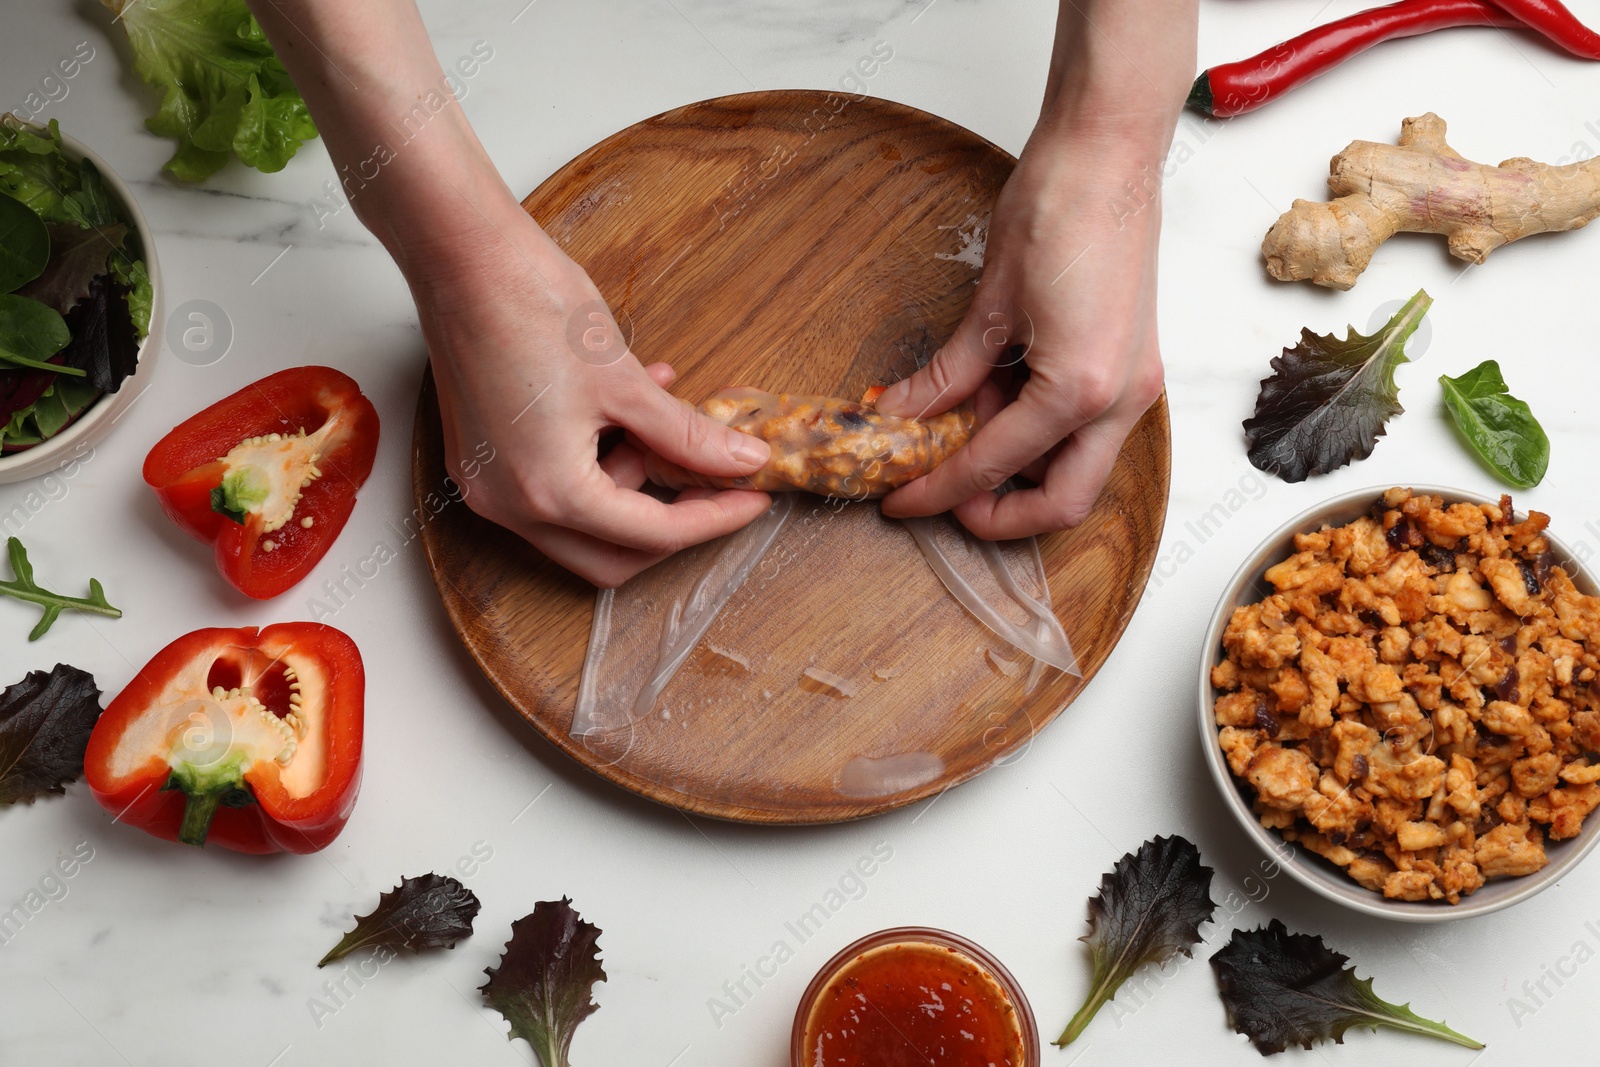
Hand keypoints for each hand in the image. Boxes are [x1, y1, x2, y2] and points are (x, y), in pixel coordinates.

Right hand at [411, 216, 772, 586]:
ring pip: (580, 525)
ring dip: (632, 489)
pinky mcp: (480, 460)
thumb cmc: (534, 307)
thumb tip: (743, 460)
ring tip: (664, 427)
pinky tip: (626, 414)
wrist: (463, 255)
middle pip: (610, 556)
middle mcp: (509, 505)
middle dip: (670, 527)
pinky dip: (595, 467)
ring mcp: (488, 485)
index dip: (713, 518)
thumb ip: (688, 435)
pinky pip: (549, 489)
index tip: (751, 498)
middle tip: (717, 488)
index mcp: (549, 492)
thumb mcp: (627, 382)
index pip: (650, 534)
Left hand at [875, 0, 1192, 539]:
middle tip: (939, 496)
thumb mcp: (989, 306)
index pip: (994, 466)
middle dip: (997, 514)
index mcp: (1082, 390)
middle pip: (1061, 501)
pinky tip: (990, 407)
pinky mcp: (1131, 367)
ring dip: (1018, 471)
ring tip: (957, 438)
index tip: (898, 500)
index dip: (937, 491)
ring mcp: (1133, 385)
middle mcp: (1121, 400)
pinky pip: (1085, 430)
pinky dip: (1037, 434)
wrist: (1109, 151)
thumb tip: (900, 416)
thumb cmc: (1059, 208)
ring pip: (1077, 469)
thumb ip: (948, 377)